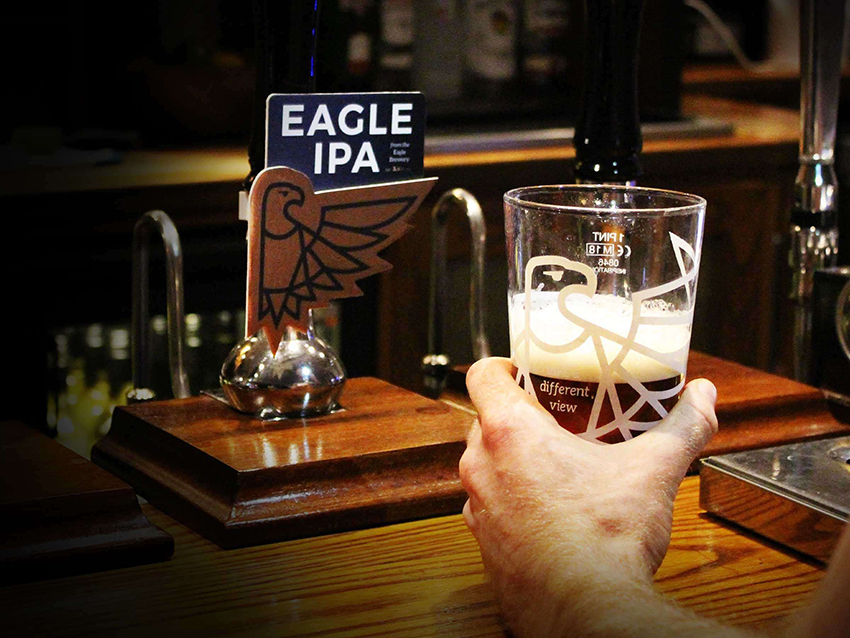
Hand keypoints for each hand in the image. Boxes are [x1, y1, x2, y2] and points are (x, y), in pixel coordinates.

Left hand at [459, 357, 717, 636]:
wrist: (587, 612)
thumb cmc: (605, 539)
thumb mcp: (653, 471)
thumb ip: (682, 426)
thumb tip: (703, 397)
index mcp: (508, 433)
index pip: (482, 375)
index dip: (503, 366)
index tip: (528, 371)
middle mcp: (480, 466)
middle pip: (486, 419)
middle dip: (518, 415)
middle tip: (558, 417)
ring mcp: (478, 507)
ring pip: (486, 465)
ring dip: (514, 459)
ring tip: (558, 464)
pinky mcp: (485, 544)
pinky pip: (492, 505)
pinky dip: (515, 499)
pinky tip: (552, 510)